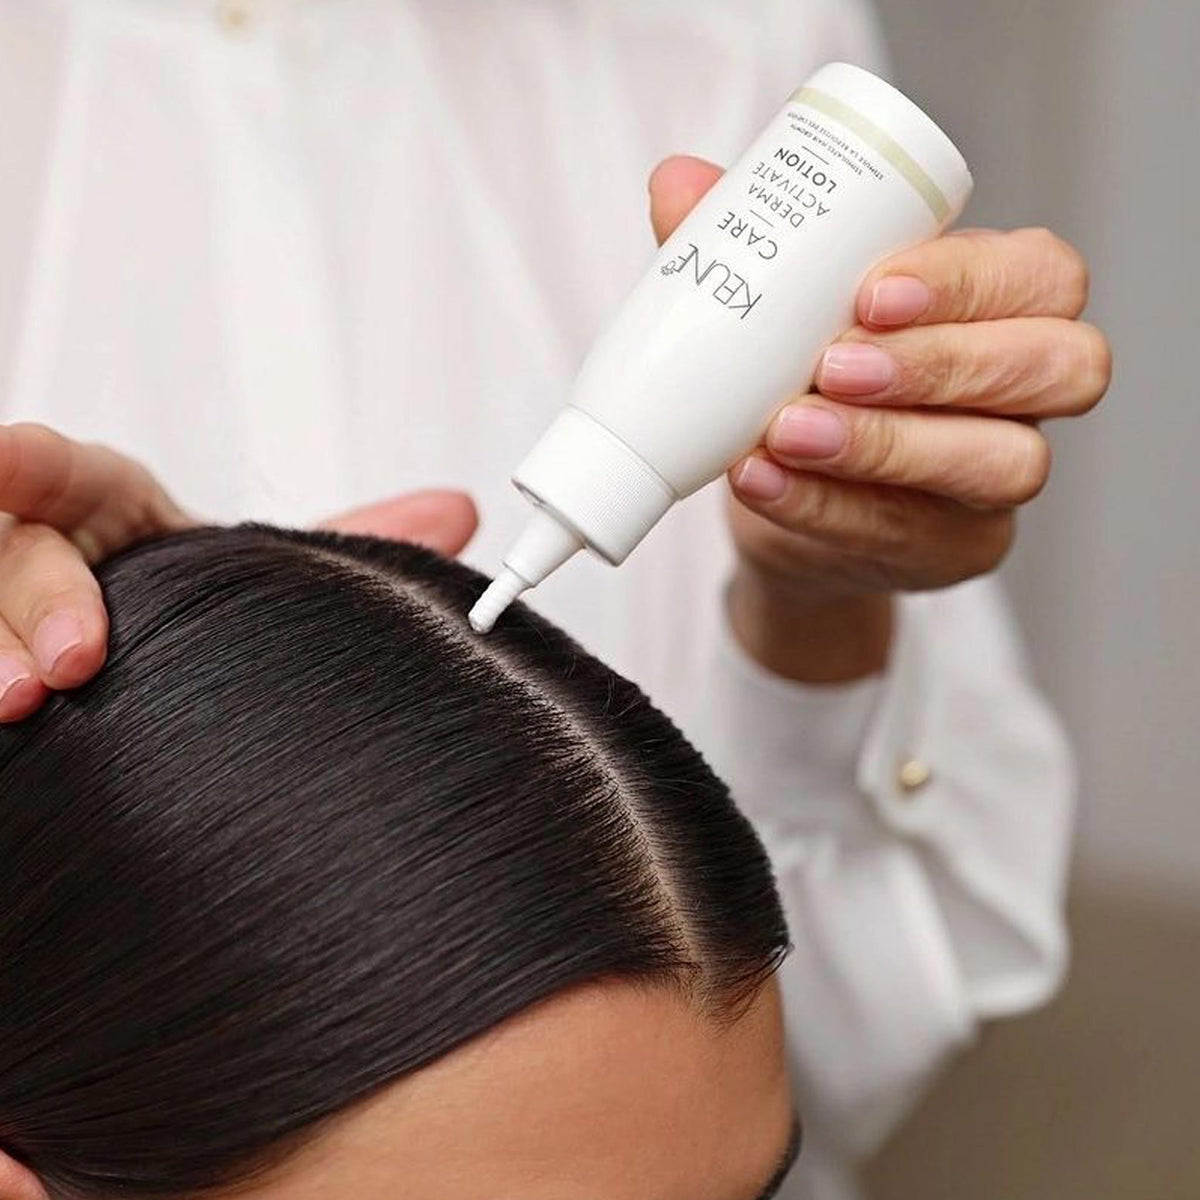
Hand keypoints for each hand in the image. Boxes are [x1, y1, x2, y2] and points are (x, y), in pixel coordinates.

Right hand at [0, 424, 477, 720]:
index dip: (35, 465)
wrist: (154, 699)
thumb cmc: (200, 620)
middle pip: (11, 552)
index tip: (6, 458)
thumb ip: (347, 543)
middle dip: (33, 598)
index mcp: (114, 517)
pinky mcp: (1, 675)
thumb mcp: (260, 577)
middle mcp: (51, 559)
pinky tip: (9, 743)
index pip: (74, 476)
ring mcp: (8, 623)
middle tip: (73, 661)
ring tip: (19, 704)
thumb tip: (455, 511)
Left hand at [649, 156, 1111, 681]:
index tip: (868, 291)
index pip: (1042, 275)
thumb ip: (739, 244)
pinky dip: (826, 507)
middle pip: (1057, 364)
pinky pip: (913, 533)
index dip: (969, 282)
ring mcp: (999, 477)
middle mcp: (1024, 389)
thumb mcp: (773, 309)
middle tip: (830, 366)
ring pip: (1008, 462)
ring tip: (784, 432)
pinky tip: (759, 480)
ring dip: (888, 445)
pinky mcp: (957, 548)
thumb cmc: (795, 378)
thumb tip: (678, 182)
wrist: (773, 494)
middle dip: (940, 362)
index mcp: (1001, 302)